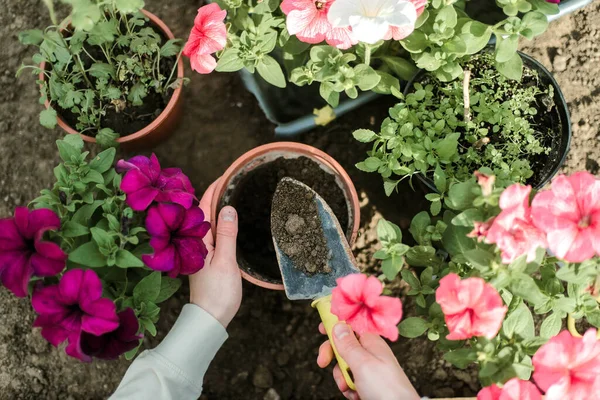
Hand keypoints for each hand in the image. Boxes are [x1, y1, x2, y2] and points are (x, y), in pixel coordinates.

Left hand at [189, 179, 241, 327]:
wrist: (210, 317)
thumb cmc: (217, 292)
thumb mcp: (226, 261)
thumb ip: (227, 234)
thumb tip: (229, 208)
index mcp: (198, 241)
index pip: (205, 207)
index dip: (214, 189)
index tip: (225, 175)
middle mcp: (196, 243)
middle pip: (205, 212)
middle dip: (216, 194)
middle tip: (231, 179)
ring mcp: (201, 250)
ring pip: (209, 222)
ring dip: (218, 207)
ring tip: (231, 192)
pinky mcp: (207, 258)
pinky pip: (213, 233)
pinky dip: (221, 222)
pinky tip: (229, 220)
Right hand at [317, 322, 419, 399]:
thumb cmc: (387, 389)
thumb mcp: (362, 363)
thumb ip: (348, 344)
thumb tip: (338, 325)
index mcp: (371, 342)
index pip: (351, 326)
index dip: (336, 326)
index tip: (321, 329)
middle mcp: (371, 354)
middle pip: (344, 347)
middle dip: (333, 356)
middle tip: (323, 362)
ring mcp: (370, 369)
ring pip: (345, 366)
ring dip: (342, 377)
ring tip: (348, 386)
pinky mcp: (369, 384)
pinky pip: (351, 381)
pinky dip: (349, 388)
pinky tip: (355, 394)